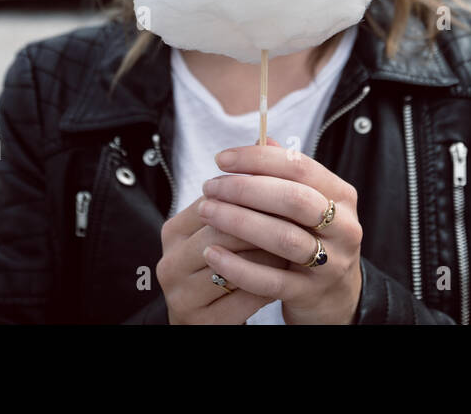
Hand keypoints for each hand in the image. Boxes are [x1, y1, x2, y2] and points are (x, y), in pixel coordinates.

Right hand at [157, 195, 288, 323]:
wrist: (207, 315)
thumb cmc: (221, 263)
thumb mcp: (221, 229)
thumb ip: (240, 194)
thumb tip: (270, 148)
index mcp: (173, 232)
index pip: (214, 202)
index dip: (254, 194)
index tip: (287, 190)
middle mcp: (170, 263)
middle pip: (223, 233)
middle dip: (265, 224)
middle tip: (299, 217)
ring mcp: (182, 296)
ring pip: (235, 266)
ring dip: (270, 255)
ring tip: (298, 246)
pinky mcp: (201, 322)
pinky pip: (244, 299)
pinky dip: (269, 285)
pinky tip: (286, 277)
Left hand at [199, 142, 363, 324]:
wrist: (336, 295)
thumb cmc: (313, 237)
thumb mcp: (309, 203)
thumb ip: (288, 173)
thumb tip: (263, 138)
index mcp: (341, 195)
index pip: (299, 165)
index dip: (257, 159)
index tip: (220, 159)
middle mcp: (343, 226)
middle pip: (294, 199)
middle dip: (246, 189)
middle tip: (210, 187)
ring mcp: (330, 263)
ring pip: (283, 238)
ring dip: (238, 222)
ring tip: (206, 212)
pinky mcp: (311, 293)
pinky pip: (270, 280)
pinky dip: (238, 266)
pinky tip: (212, 254)